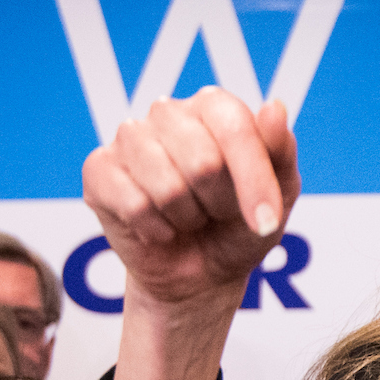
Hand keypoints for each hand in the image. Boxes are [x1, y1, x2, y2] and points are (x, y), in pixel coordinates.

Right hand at [81, 88, 299, 310]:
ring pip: (167, 189)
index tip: (266, 221)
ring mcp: (129, 137)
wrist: (201, 274)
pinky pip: (134, 205)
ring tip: (188, 217)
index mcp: (214, 105)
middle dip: (219, 205)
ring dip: (187, 219)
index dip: (255, 181)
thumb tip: (274, 107)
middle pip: (203, 163)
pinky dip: (156, 230)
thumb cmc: (240, 225)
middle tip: (216, 212)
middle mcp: (168, 112)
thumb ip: (281, 151)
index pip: (236, 129)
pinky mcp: (98, 169)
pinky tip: (158, 227)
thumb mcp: (279, 195)